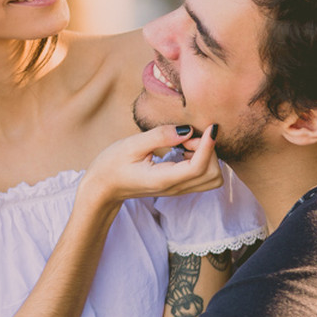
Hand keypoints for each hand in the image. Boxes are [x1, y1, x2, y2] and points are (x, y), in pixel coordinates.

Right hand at [79, 125, 221, 207]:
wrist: (103, 187)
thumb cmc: (112, 164)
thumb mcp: (132, 145)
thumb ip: (160, 136)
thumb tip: (187, 130)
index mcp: (163, 179)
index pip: (199, 167)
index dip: (209, 145)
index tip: (210, 126)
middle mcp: (175, 188)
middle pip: (212, 175)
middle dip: (209, 151)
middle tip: (188, 136)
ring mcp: (178, 190)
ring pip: (212, 178)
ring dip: (208, 157)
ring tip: (186, 142)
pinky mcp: (178, 186)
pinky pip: (203, 177)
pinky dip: (202, 160)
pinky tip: (184, 148)